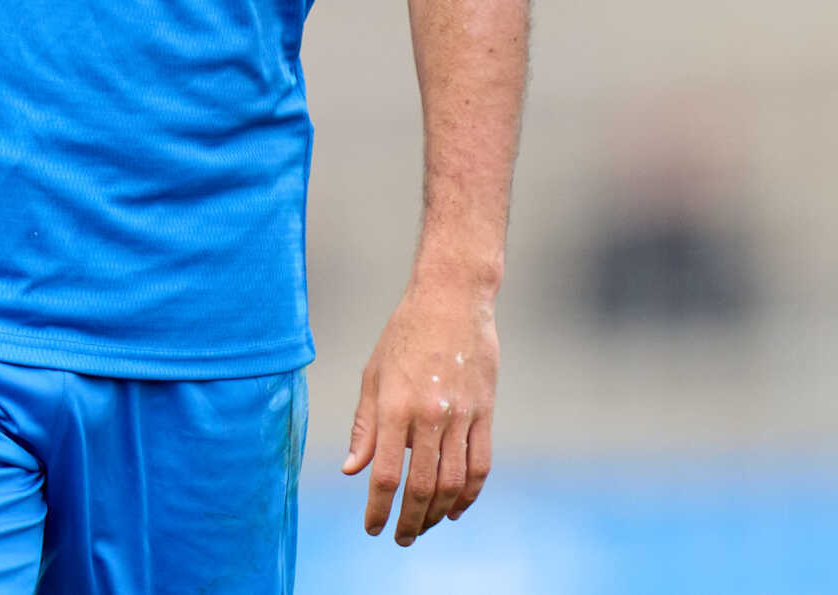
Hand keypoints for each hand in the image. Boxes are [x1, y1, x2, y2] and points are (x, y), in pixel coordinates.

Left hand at [342, 276, 498, 544]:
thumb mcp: (373, 375)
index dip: (378, 508)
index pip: (385, 473)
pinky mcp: (485, 411)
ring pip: (453, 482)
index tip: (373, 529)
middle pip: (422, 486)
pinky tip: (456, 508)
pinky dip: (470, 493)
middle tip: (400, 538)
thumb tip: (352, 470)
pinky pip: (480, 464)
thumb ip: (365, 426)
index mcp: (394, 406)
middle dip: (409, 521)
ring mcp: (461, 414)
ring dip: (438, 513)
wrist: (451, 298)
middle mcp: (428, 414)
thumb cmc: (404, 334)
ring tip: (425, 526)